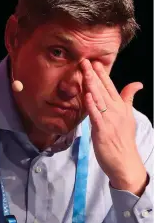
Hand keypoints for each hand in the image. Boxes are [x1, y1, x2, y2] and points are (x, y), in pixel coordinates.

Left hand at [81, 59, 147, 195]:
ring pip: (99, 98)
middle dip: (93, 74)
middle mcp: (115, 110)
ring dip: (91, 84)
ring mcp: (109, 120)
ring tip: (85, 71)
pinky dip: (91, 104)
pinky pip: (95, 115)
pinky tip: (87, 94)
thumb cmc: (124, 139)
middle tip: (85, 61)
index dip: (102, 74)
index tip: (95, 62)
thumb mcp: (128, 116)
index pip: (110, 86)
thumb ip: (128, 99)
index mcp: (120, 107)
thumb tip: (137, 84)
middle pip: (103, 89)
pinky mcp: (102, 130)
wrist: (125, 161)